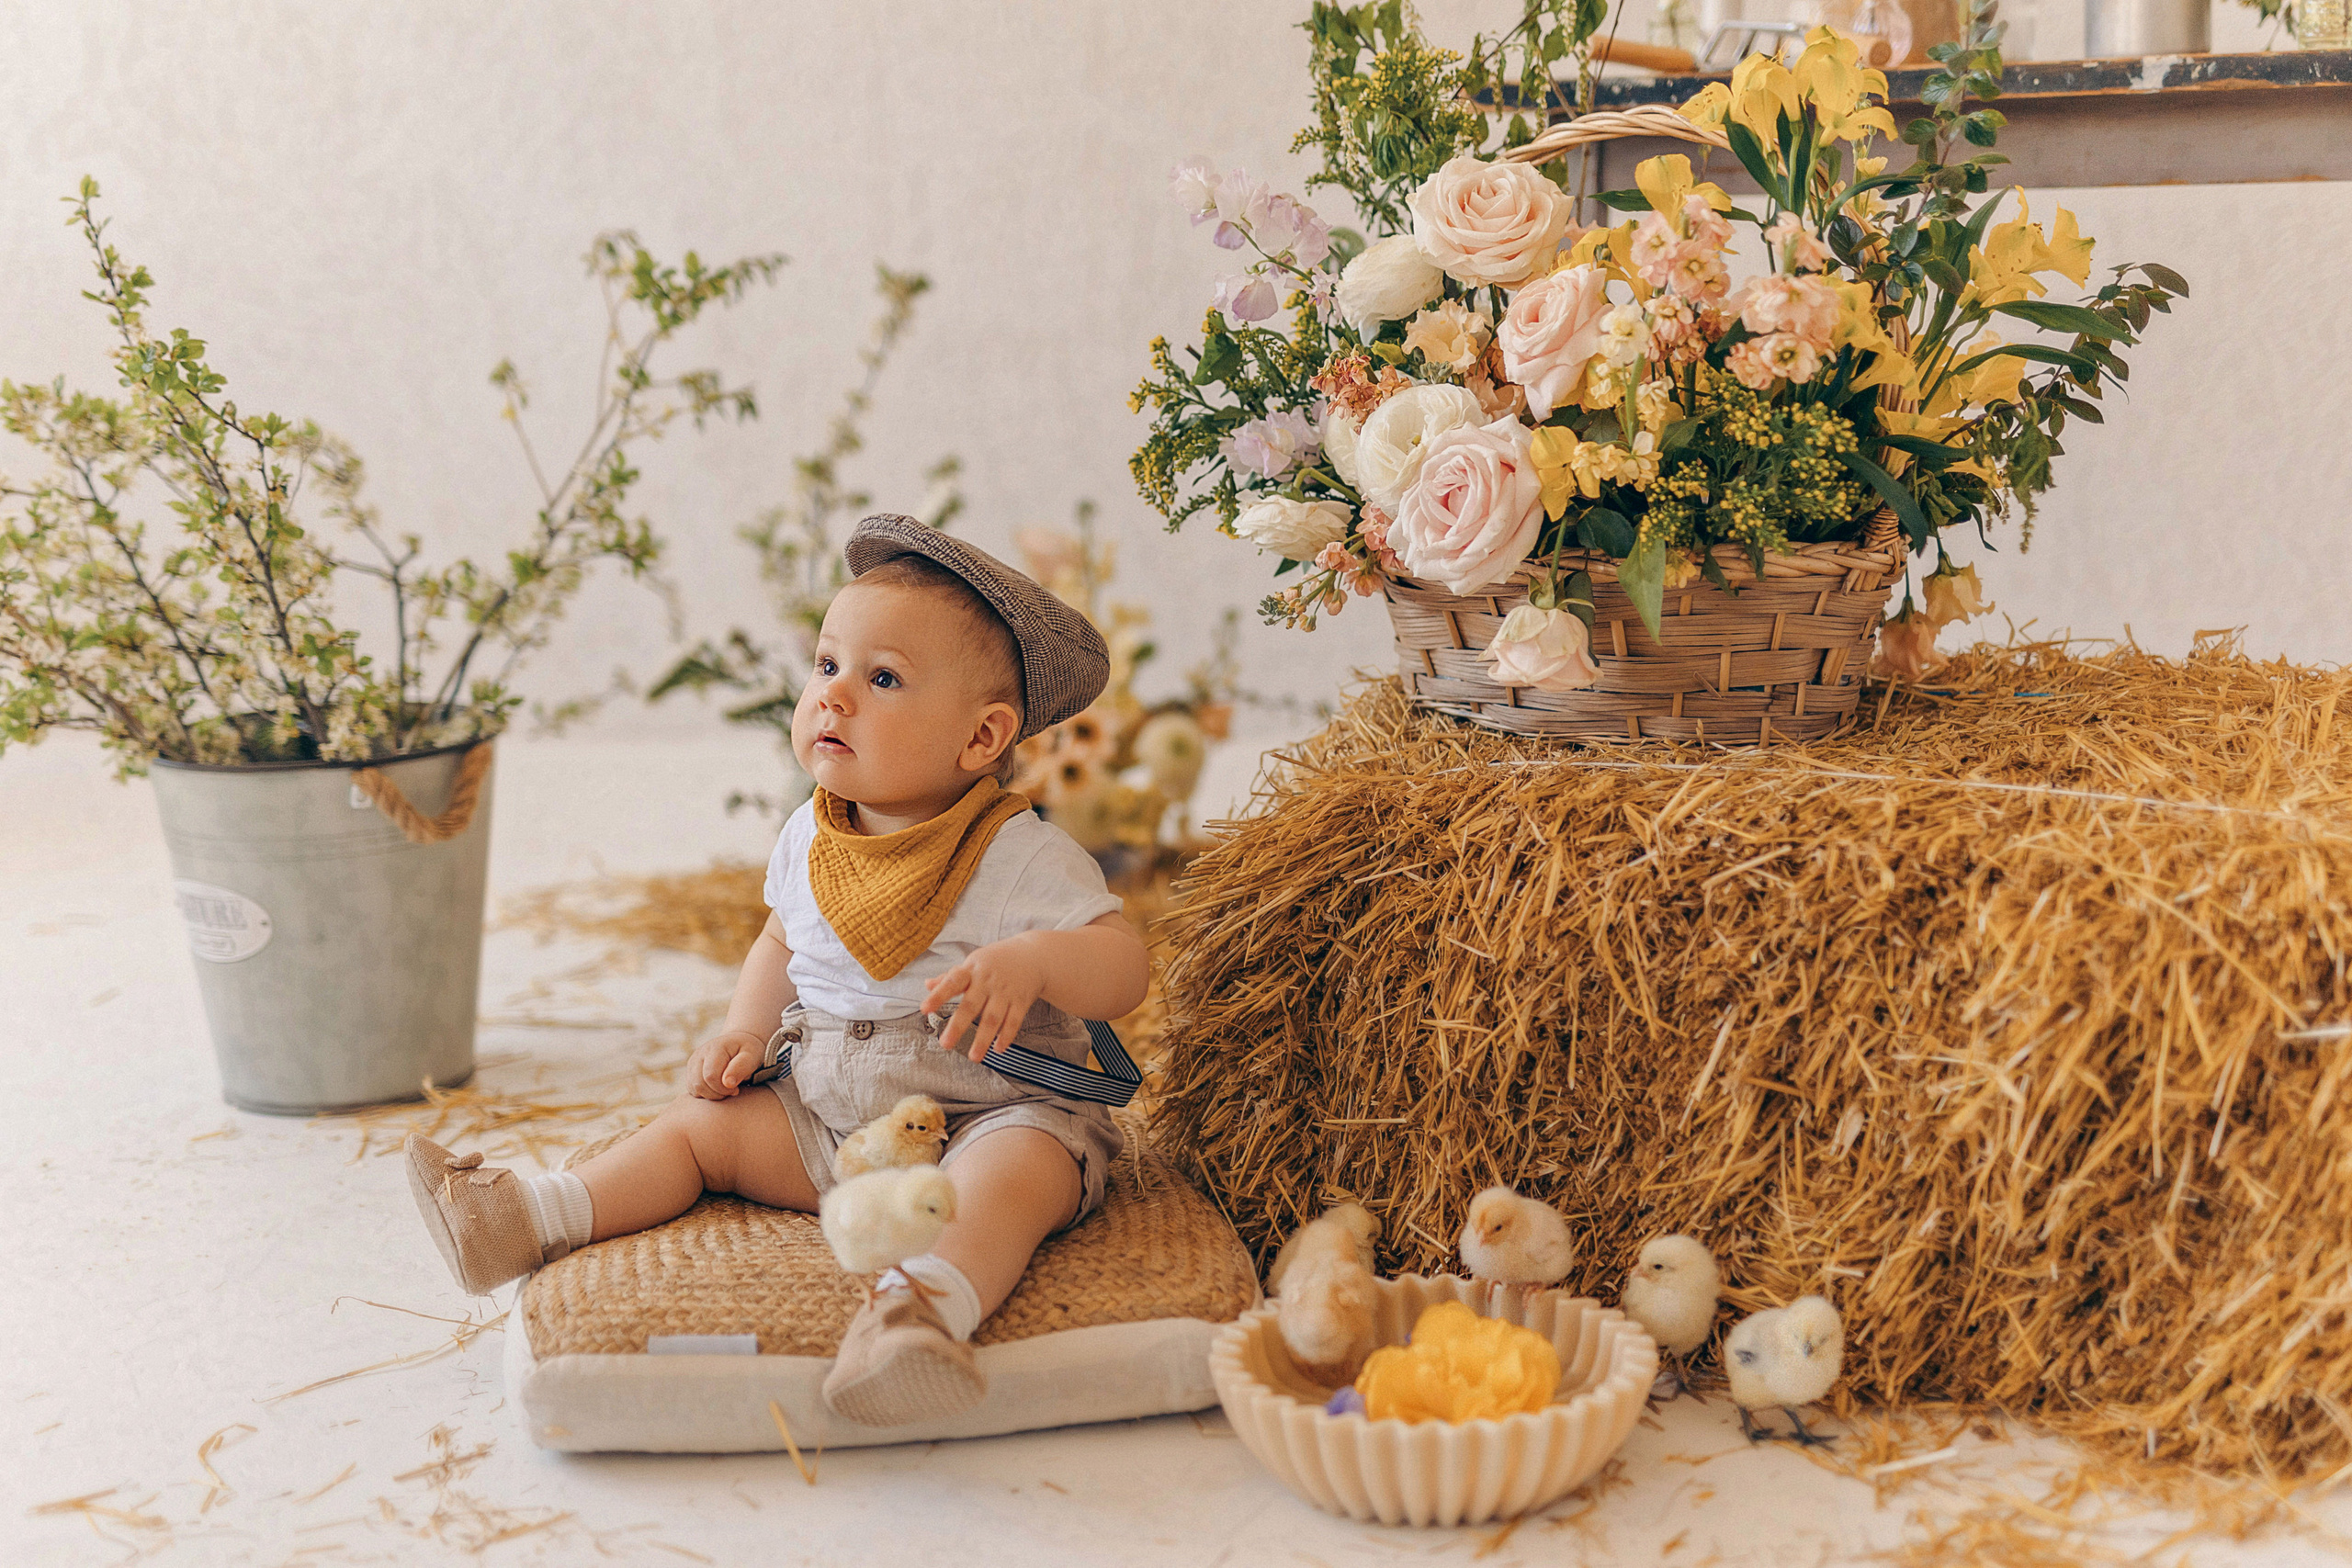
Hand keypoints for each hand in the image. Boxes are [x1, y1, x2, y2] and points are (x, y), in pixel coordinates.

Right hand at [689, 1028, 767, 1099]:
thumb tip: (727, 1083)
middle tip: (732, 1091)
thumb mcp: (752, 1056)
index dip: (723, 1089)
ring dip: (711, 1095)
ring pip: (694, 1089)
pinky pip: (692, 1090)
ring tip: (726, 1090)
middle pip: (699, 1084)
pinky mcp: (690, 1072)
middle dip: (717, 1094)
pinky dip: (705, 1094)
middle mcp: (699, 1054)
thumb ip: (741, 1068)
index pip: (710, 1076)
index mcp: (715, 1048)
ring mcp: (693, 1063)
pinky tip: (718, 1089)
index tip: (736, 1089)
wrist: (739, 1045)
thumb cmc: (748, 1052)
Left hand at [924, 935, 1047, 1061]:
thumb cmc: (997, 960)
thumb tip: (927, 984)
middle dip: (958, 1026)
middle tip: (945, 1044)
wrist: (1035, 955)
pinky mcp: (1022, 1000)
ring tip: (974, 1057)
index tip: (924, 1009)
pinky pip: (1014, 1021)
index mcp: (972, 969)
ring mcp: (1006, 991)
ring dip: (983, 1039)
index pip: (952, 982)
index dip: (938, 995)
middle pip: (971, 1005)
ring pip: (993, 1018)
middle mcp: (988, 981)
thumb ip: (951, 976)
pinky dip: (1007, 1035)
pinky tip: (999, 1049)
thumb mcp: (974, 961)